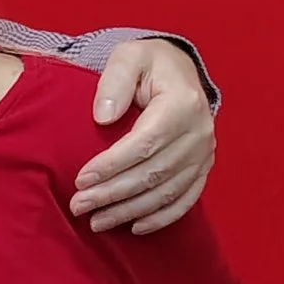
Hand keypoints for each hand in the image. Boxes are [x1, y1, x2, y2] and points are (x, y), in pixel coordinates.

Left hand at [72, 38, 213, 234]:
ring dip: (130, 211)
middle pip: (152, 173)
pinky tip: (135, 227)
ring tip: (97, 221)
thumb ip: (115, 80)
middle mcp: (199, 132)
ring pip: (165, 192)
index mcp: (181, 104)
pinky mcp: (203, 167)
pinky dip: (161, 217)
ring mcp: (204, 153)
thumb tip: (104, 117)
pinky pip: (186, 199)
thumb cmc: (149, 63)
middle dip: (112, 194)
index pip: (143, 143)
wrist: (178, 70)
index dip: (111, 166)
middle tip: (79, 206)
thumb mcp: (129, 56)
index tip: (81, 180)